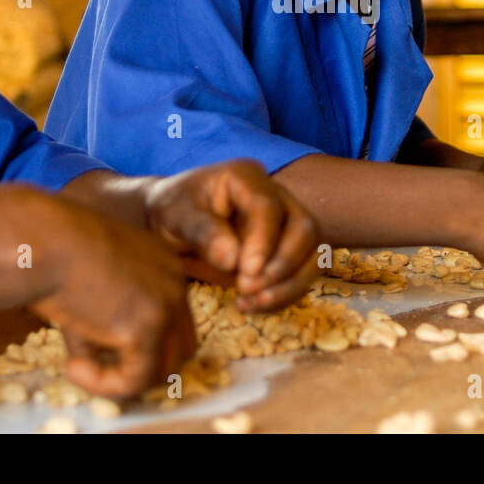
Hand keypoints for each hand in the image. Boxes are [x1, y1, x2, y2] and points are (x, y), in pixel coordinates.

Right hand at [30, 200, 195, 398]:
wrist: (41, 239)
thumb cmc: (52, 253)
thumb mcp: (88, 287)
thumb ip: (103, 327)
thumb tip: (101, 373)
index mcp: (164, 265)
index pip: (174, 321)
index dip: (143, 345)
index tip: (101, 350)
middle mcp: (175, 282)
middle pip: (180, 348)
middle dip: (142, 368)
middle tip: (98, 369)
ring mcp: (165, 305)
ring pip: (163, 370)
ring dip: (122, 381)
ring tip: (77, 367)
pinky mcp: (146, 328)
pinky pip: (135, 381)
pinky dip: (105, 386)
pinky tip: (72, 368)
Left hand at [142, 159, 321, 312]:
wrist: (170, 224)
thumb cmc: (172, 211)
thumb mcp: (175, 216)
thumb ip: (202, 232)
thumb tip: (233, 260)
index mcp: (246, 178)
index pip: (269, 206)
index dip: (264, 241)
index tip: (246, 272)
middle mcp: (275, 196)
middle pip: (305, 228)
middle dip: (284, 265)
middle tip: (248, 288)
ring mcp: (286, 223)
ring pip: (313, 253)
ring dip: (289, 285)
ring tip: (252, 302)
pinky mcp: (287, 250)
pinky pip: (301, 274)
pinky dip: (283, 295)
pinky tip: (252, 305)